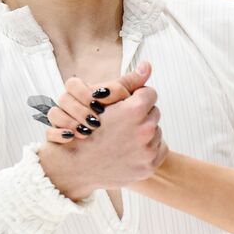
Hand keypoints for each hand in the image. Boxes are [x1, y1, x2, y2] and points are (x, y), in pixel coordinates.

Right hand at [38, 63, 166, 198]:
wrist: (74, 167)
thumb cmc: (83, 130)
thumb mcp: (101, 101)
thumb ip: (127, 82)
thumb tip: (147, 66)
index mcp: (134, 110)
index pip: (149, 93)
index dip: (137, 97)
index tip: (126, 104)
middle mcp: (145, 130)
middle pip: (154, 112)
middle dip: (141, 115)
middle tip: (123, 122)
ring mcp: (148, 150)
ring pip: (156, 131)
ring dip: (144, 132)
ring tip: (124, 137)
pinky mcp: (149, 166)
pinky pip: (159, 149)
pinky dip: (148, 149)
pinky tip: (130, 149)